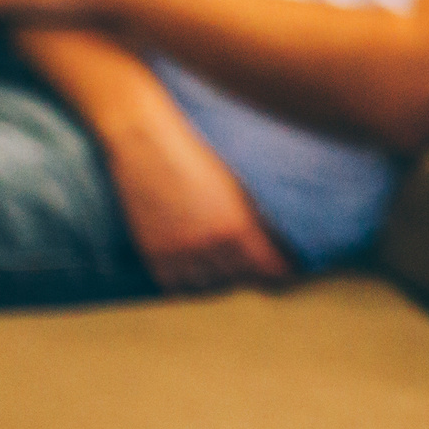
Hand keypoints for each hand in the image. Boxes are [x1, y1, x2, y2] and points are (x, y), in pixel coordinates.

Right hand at [100, 101, 292, 291]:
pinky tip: (193, 272)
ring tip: (222, 268)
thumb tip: (272, 238)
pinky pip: (174, 284)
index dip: (278, 271)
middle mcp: (209, 245)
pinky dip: (185, 281)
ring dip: (217, 278)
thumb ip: (252, 216)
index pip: (268, 267)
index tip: (284, 271)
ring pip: (207, 285)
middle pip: (238, 277)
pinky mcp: (152, 252)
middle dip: (248, 272)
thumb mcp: (235, 184)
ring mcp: (179, 251)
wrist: (144, 143)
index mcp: (236, 226)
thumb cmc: (195, 153)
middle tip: (252, 268)